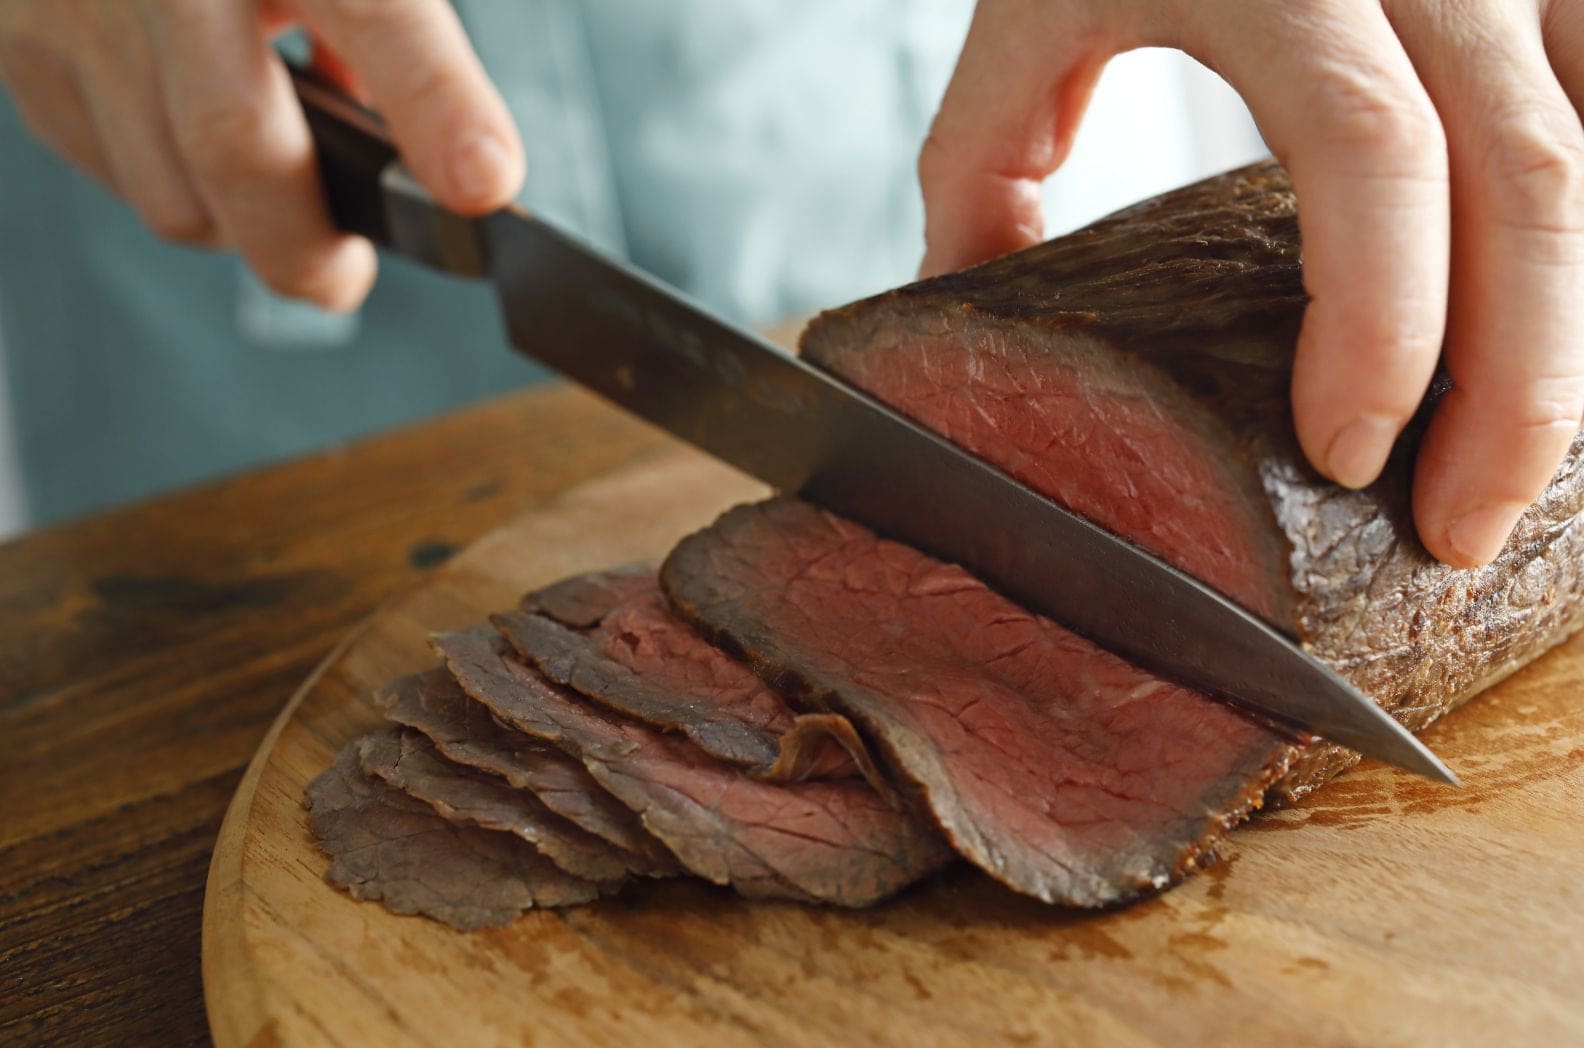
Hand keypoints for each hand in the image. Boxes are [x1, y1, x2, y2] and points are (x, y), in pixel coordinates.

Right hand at [0, 0, 522, 310]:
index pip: (374, 11)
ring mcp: (75, 8)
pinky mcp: (21, 54)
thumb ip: (388, 34)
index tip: (484, 185)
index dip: (437, 105)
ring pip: (175, 196)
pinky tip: (193, 128)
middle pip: (239, 143)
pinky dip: (177, 182)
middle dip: (307, 244)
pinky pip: (119, 177)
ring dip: (241, 218)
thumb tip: (432, 164)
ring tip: (273, 169)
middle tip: (345, 273)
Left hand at [919, 0, 1583, 567]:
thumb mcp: (1030, 2)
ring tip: (1517, 473)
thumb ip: (983, 156)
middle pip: (1533, 182)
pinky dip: (1581, 244)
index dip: (1383, 321)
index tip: (1348, 459)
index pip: (1373, 155)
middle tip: (1459, 535)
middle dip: (1519, 388)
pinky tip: (1547, 335)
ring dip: (1573, 333)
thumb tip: (965, 298)